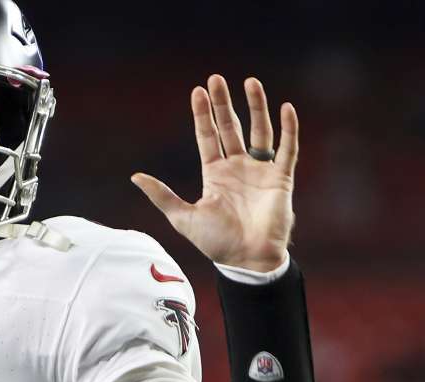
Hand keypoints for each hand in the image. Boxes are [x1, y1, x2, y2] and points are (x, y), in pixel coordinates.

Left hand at [131, 75, 298, 272]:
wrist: (245, 260)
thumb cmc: (215, 242)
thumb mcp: (182, 217)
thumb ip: (161, 195)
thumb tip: (135, 177)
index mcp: (215, 174)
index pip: (207, 136)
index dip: (203, 114)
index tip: (197, 91)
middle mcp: (238, 167)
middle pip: (231, 127)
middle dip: (224, 103)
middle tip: (216, 78)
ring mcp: (260, 171)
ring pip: (260, 131)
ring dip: (256, 107)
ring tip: (250, 82)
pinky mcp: (281, 179)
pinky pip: (287, 149)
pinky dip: (289, 129)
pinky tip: (286, 108)